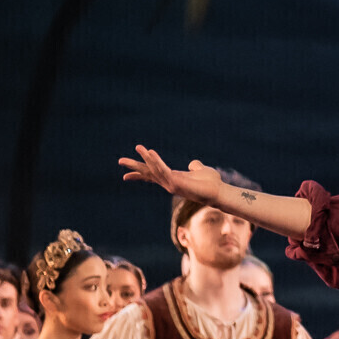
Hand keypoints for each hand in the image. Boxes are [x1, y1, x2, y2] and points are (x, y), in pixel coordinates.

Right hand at [117, 144, 234, 203]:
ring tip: (139, 147)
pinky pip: (163, 170)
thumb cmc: (211, 183)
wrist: (218, 192)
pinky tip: (151, 152)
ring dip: (146, 158)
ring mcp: (171, 183)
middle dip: (135, 167)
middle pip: (148, 173)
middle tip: (120, 160)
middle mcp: (169, 182)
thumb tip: (194, 163)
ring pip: (154, 170)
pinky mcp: (176, 183)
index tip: (125, 176)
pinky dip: (156, 161)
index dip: (139, 175)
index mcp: (172, 178)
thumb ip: (195, 167)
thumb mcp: (201, 171)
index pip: (152, 175)